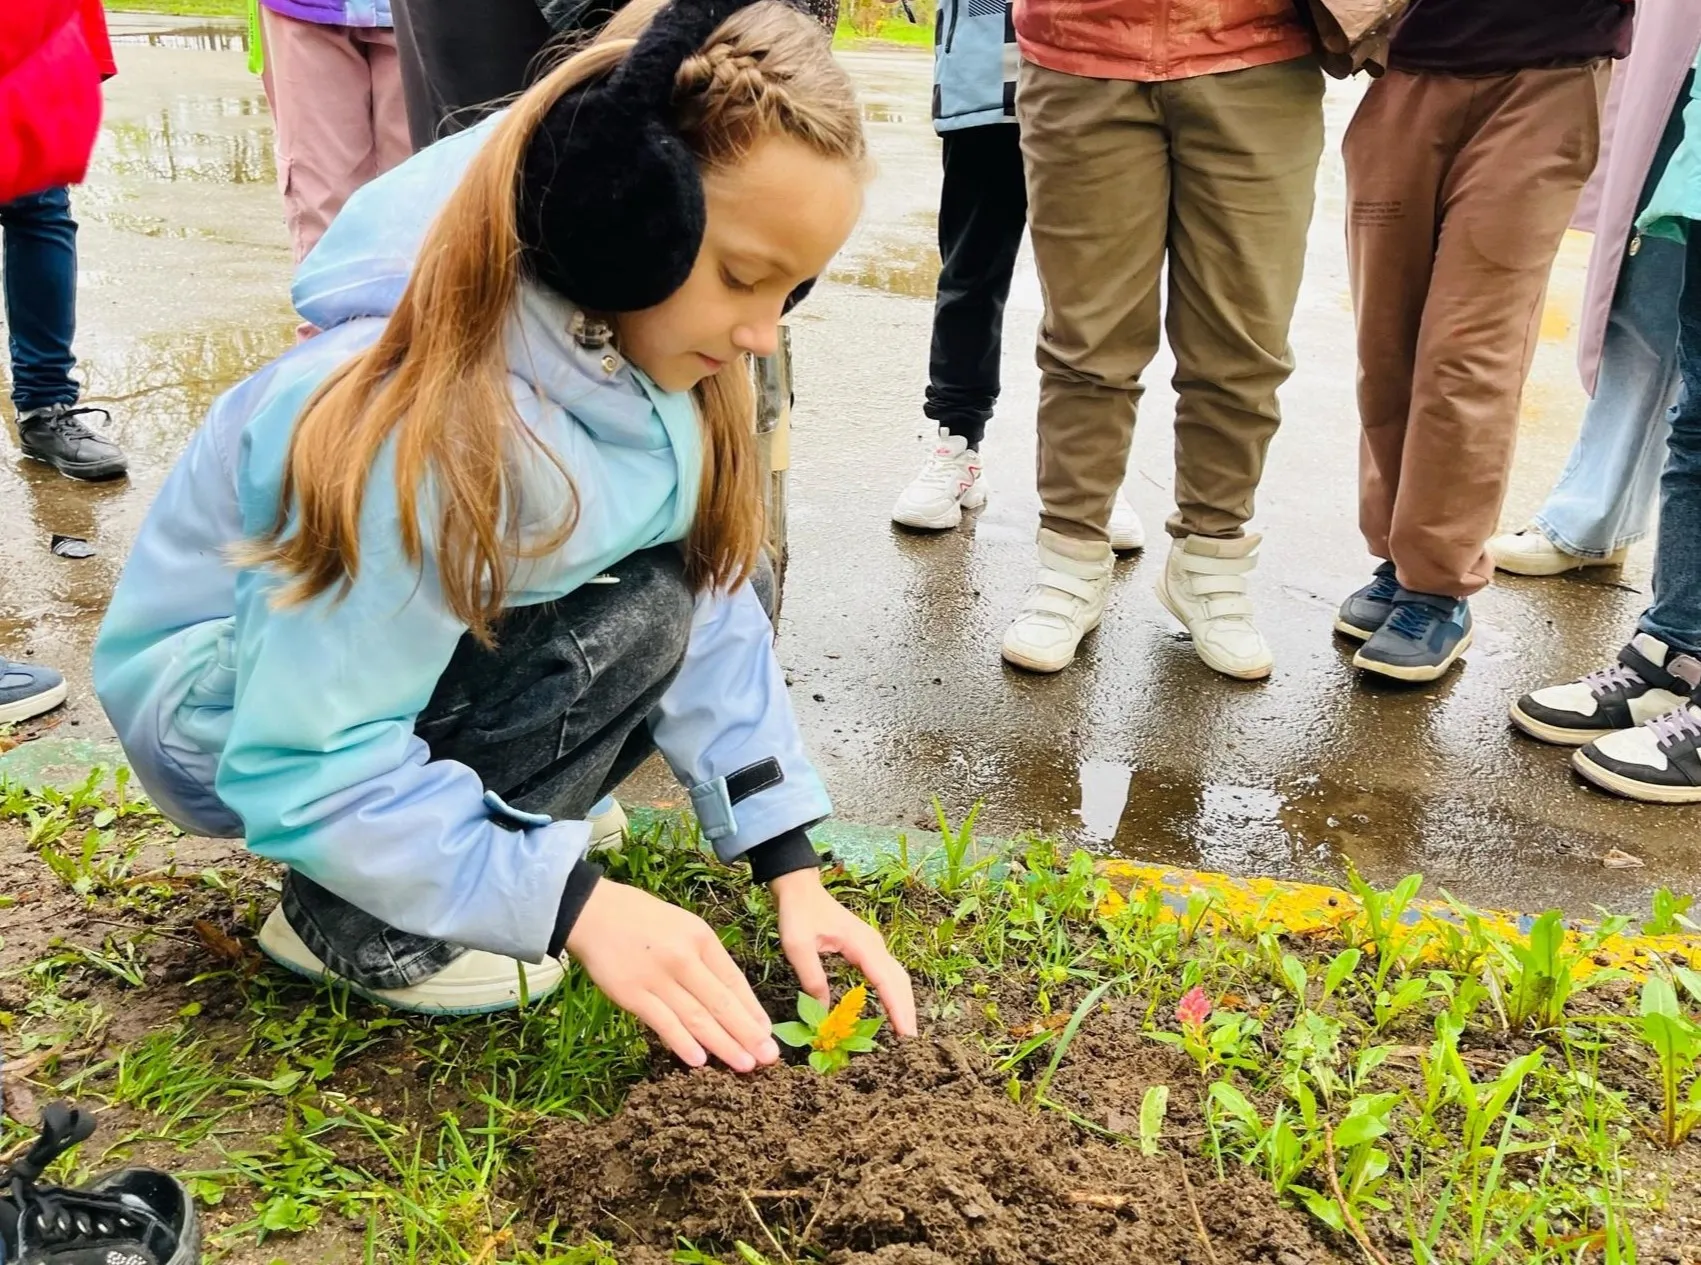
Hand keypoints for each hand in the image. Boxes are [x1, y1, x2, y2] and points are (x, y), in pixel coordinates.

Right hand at [565, 878, 779, 1071]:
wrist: (594, 912)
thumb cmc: (644, 921)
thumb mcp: (685, 927)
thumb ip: (706, 960)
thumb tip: (732, 1000)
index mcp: (701, 939)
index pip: (734, 981)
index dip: (752, 1010)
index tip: (767, 1033)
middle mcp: (684, 957)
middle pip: (721, 1002)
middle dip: (747, 1033)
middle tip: (768, 1057)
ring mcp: (657, 977)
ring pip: (696, 1017)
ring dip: (723, 1044)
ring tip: (744, 1064)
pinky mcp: (631, 993)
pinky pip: (662, 1022)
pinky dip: (682, 1042)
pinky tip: (699, 1060)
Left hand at [770, 868, 916, 1037]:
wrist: (799, 888)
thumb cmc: (797, 913)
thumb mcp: (797, 947)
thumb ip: (812, 978)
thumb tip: (825, 1011)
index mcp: (862, 945)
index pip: (886, 981)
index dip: (897, 1009)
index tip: (905, 1034)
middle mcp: (874, 945)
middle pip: (899, 981)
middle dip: (906, 1010)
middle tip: (909, 1043)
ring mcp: (873, 945)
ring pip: (897, 977)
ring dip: (902, 1002)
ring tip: (903, 1031)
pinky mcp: (868, 949)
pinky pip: (887, 974)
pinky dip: (893, 993)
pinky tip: (891, 1008)